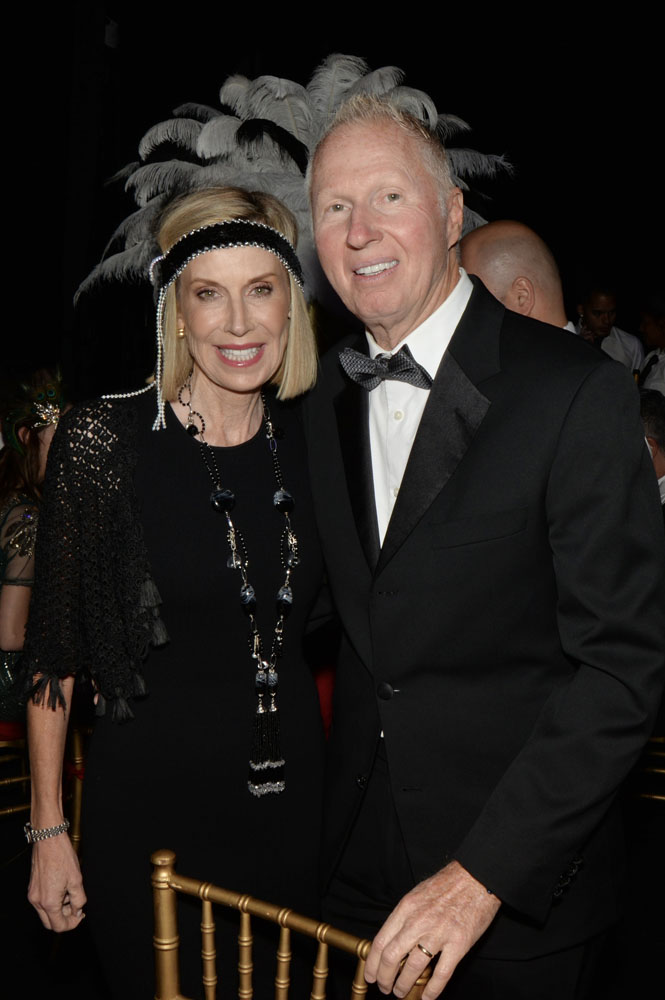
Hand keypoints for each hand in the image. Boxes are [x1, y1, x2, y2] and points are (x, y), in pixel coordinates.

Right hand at [28, 834, 85, 931]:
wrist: (49, 840)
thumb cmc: (62, 857)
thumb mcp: (77, 880)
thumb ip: (79, 900)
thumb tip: (77, 912)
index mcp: (49, 902)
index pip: (59, 926)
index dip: (72, 924)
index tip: (81, 915)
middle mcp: (37, 901)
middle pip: (50, 923)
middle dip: (64, 918)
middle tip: (76, 907)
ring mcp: (33, 895)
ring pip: (46, 913)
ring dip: (59, 909)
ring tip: (70, 891)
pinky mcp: (32, 888)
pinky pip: (42, 902)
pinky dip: (53, 901)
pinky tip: (62, 887)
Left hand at [365, 861, 500, 998]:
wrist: (475, 877)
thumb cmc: (446, 885)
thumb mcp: (416, 894)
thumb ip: (404, 916)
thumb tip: (391, 939)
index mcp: (406, 908)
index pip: (380, 941)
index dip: (372, 963)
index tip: (371, 975)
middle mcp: (418, 921)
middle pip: (391, 957)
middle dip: (384, 978)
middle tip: (385, 988)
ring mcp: (439, 933)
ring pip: (413, 968)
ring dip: (404, 985)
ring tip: (401, 992)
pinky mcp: (459, 943)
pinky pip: (442, 973)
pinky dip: (432, 990)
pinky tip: (427, 997)